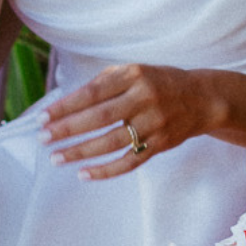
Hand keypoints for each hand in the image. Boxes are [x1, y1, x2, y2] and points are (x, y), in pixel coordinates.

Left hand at [42, 64, 227, 177]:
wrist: (202, 98)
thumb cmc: (158, 83)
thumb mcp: (135, 71)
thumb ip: (104, 81)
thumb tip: (68, 101)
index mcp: (134, 76)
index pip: (93, 93)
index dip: (66, 106)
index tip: (42, 118)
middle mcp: (145, 99)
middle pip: (100, 117)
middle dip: (68, 130)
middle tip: (42, 139)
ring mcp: (154, 123)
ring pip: (112, 143)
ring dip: (81, 152)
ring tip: (56, 158)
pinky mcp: (161, 144)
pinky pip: (130, 161)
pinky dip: (106, 170)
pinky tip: (84, 174)